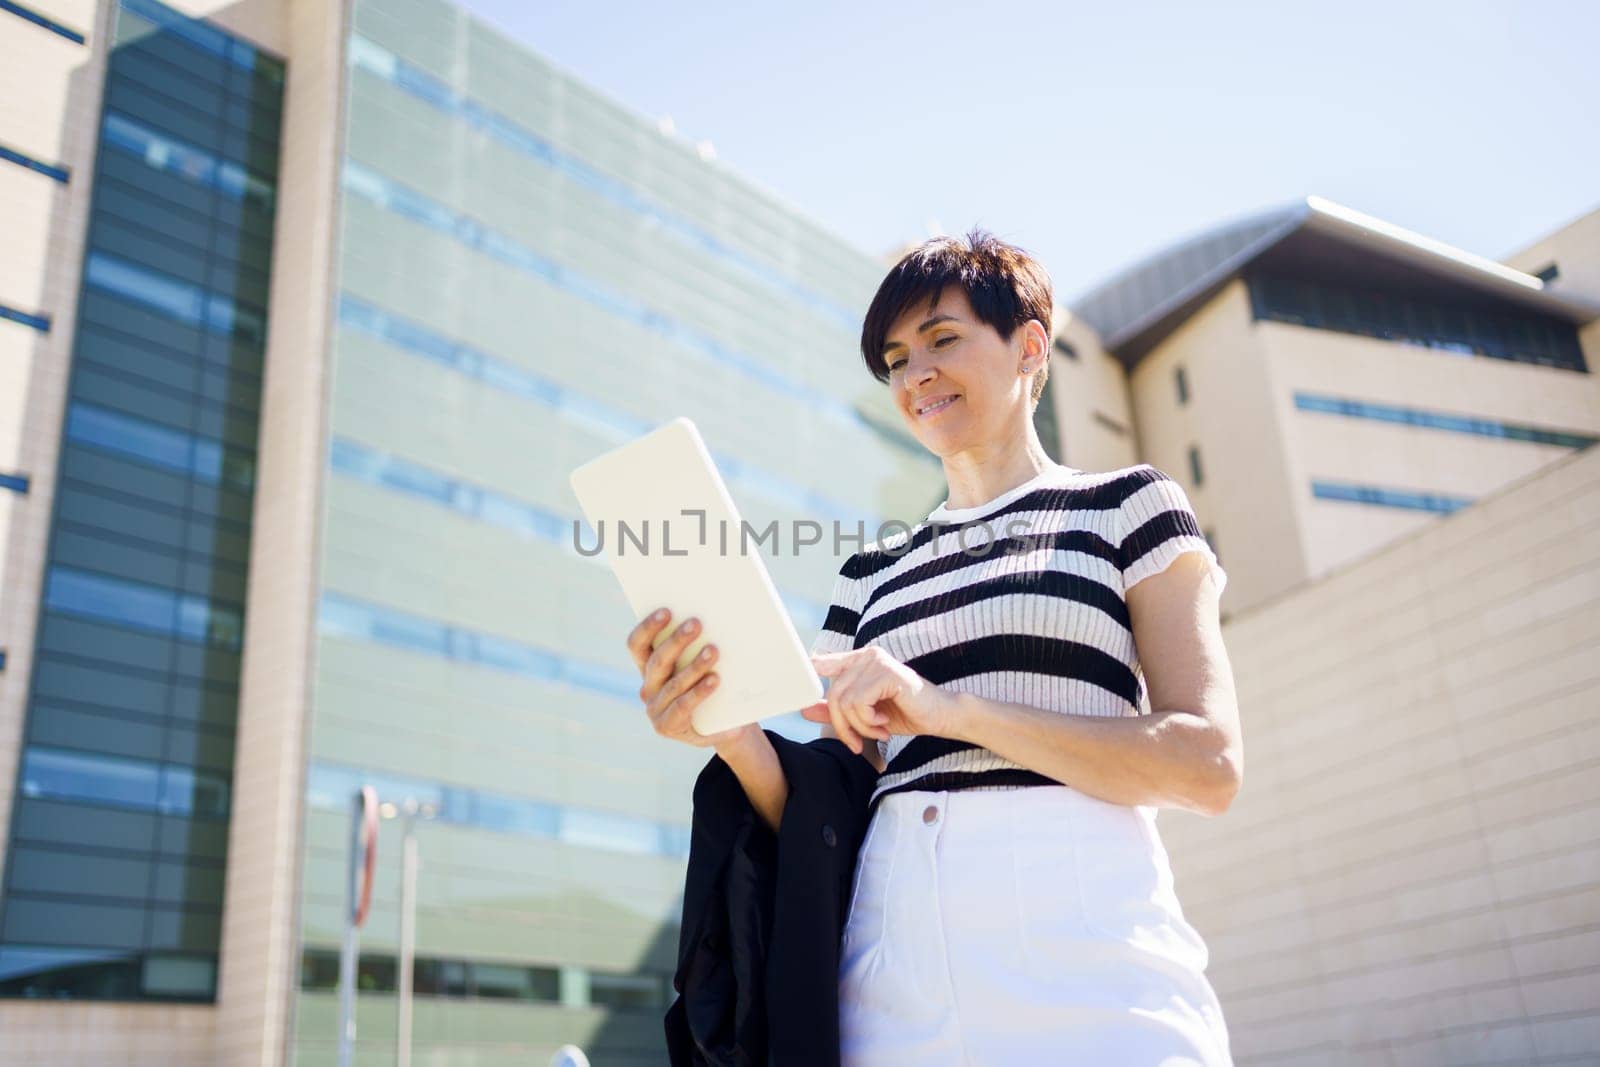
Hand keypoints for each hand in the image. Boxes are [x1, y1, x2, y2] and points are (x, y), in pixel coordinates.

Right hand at [627, 607, 758, 751]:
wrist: (725, 725)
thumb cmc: (714, 684)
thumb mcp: (703, 662)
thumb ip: (699, 643)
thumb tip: (715, 616)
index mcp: (648, 666)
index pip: (638, 644)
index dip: (648, 627)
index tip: (667, 610)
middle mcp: (647, 686)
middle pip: (657, 661)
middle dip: (677, 641)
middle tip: (696, 623)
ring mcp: (654, 708)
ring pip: (673, 683)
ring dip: (694, 665)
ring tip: (713, 651)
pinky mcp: (666, 726)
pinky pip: (683, 706)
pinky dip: (699, 691)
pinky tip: (715, 680)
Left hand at [800, 647, 959, 755]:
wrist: (940, 717)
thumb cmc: (904, 713)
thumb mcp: (864, 716)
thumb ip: (836, 711)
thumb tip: (803, 710)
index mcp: (859, 660)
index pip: (822, 663)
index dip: (806, 674)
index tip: (799, 696)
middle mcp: (866, 655)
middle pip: (833, 694)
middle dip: (842, 726)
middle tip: (856, 743)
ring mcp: (877, 661)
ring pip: (845, 701)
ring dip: (859, 726)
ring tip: (878, 732)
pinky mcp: (887, 673)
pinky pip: (860, 703)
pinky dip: (868, 721)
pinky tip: (885, 724)